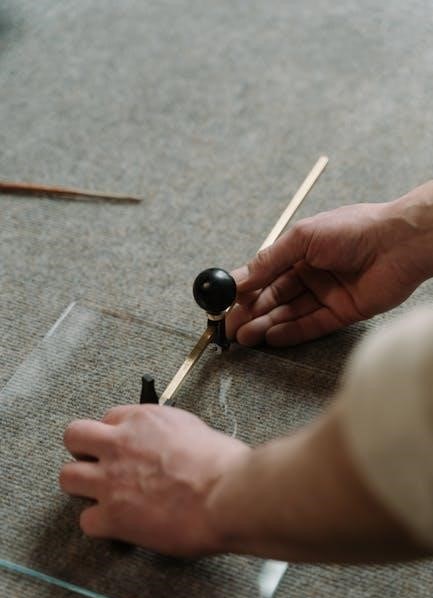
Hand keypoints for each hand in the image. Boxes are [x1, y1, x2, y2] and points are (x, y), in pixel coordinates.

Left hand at [59, 405, 249, 555]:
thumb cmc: (224, 464)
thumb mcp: (193, 429)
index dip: (113, 435)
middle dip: (84, 452)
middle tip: (100, 466)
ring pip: (67, 477)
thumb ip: (167, 434)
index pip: (107, 419)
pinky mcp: (113, 515)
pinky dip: (100, 525)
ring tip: (103, 497)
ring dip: (83, 487)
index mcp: (142, 419)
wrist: (229, 494)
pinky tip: (118, 525)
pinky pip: (86, 521)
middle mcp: (120, 444)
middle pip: (74, 437)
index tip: (121, 447)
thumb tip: (165, 444)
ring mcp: (111, 480)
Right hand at [226, 198, 428, 345]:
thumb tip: (240, 279)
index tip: (223, 304)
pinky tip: (271, 338)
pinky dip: (290, 333)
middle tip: (230, 328)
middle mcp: (311, 274)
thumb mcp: (303, 237)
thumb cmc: (353, 228)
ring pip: (289, 314)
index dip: (243, 291)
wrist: (398, 242)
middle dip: (250, 313)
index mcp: (300, 252)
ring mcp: (326, 295)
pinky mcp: (342, 313)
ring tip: (244, 337)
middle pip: (274, 298)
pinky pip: (311, 326)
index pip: (265, 275)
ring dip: (266, 325)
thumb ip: (270, 260)